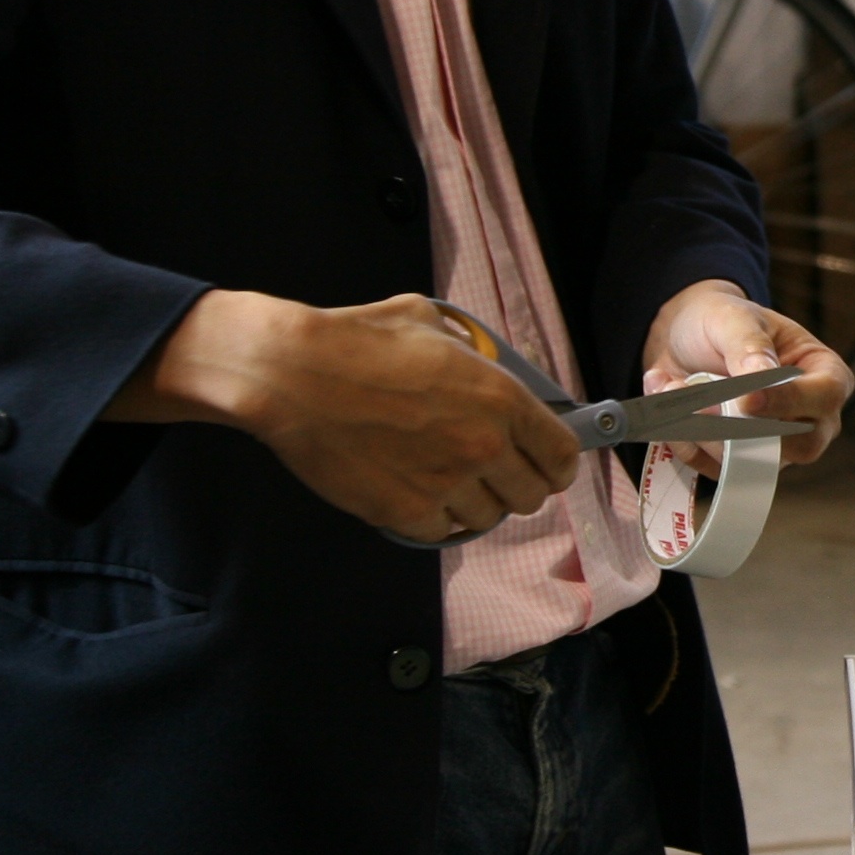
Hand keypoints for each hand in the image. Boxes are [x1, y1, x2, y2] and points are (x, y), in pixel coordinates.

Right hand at [114, 290, 580, 542]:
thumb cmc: (355, 340)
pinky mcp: (405, 512)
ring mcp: (446, 483)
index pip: (561, 453)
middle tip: (492, 473)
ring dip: (475, 503)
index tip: (547, 464)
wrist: (294, 375)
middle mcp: (483, 444)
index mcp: (501, 396)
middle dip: (516, 484)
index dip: (557, 462)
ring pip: (489, 518)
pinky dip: (435, 518)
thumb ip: (466, 349)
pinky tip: (417, 493)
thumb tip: (476, 358)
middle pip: (532, 495)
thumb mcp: (427, 322)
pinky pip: (444, 531)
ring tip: (448, 481)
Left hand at [645, 282, 850, 466]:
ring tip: (674, 386)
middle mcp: (810, 418)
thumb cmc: (722, 322)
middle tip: (700, 403)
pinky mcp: (739, 464)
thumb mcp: (735, 318)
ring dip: (701, 429)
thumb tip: (761, 377)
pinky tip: (670, 406)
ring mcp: (776, 447)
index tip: (746, 398)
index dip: (788, 402)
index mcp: (825, 374)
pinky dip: (683, 440)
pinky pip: (714, 469)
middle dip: (742, 427)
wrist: (683, 340)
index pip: (824, 397)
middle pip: (799, 446)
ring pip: (751, 462)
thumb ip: (750, 346)